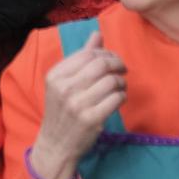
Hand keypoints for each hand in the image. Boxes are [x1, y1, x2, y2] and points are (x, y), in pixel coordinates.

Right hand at [31, 30, 125, 178]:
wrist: (56, 144)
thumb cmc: (62, 110)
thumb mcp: (64, 83)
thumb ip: (81, 58)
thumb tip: (97, 34)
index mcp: (55, 76)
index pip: (87, 54)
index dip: (106, 53)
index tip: (113, 61)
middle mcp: (64, 88)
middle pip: (101, 64)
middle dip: (117, 64)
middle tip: (122, 70)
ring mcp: (77, 104)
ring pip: (111, 81)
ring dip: (121, 82)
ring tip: (119, 87)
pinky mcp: (91, 119)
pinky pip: (117, 99)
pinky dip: (122, 96)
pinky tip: (118, 99)